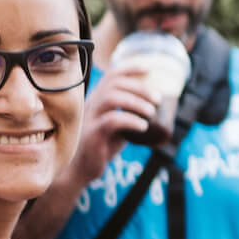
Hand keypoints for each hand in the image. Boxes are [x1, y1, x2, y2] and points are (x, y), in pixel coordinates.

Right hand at [71, 64, 160, 182]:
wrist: (80, 170)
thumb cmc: (100, 146)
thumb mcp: (117, 127)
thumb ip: (129, 116)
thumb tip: (155, 110)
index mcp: (97, 100)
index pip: (111, 76)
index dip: (130, 69)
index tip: (149, 69)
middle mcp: (91, 104)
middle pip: (114, 83)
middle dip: (139, 87)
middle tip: (157, 99)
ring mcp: (90, 118)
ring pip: (111, 98)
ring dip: (136, 102)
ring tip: (151, 112)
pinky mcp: (92, 134)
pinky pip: (111, 120)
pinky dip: (130, 120)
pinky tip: (143, 127)